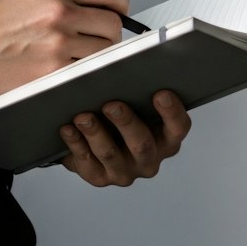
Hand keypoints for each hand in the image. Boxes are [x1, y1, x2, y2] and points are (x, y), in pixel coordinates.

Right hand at [0, 0, 128, 99]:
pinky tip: (68, 69)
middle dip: (109, 33)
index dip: (119, 3)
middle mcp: (60, 12)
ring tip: (78, 56)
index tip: (118, 11)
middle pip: (113, 24)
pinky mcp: (53, 72)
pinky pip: (86, 71)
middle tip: (97, 39)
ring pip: (104, 51)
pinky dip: (83, 72)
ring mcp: (58, 44)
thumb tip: (95, 9)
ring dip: (98, 56)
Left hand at [59, 90, 191, 186]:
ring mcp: (124, 172)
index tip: (160, 93)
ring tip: (82, 116)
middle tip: (111, 104)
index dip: (172, 112)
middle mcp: (149, 159)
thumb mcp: (138, 102)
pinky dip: (76, 144)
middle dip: (126, 123)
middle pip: (142, 144)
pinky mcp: (99, 177)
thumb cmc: (126, 112)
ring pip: (110, 154)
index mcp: (166, 139)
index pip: (178, 128)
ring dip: (95, 133)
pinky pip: (86, 163)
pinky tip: (68, 128)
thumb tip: (129, 67)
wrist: (102, 139)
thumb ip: (139, 90)